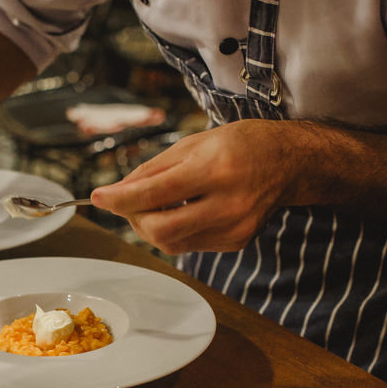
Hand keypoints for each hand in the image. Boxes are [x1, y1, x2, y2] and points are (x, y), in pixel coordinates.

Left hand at [90, 120, 299, 254]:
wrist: (289, 162)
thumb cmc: (240, 144)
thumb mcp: (193, 143)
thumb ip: (152, 170)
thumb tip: (116, 192)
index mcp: (215, 170)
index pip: (155, 193)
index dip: (120, 198)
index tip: (97, 197)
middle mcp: (227, 204)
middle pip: (160, 230)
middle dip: (133, 218)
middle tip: (128, 202)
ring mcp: (234, 228)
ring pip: (172, 243)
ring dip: (151, 227)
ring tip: (155, 205)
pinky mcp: (236, 242)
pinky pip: (190, 244)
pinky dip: (175, 230)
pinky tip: (183, 210)